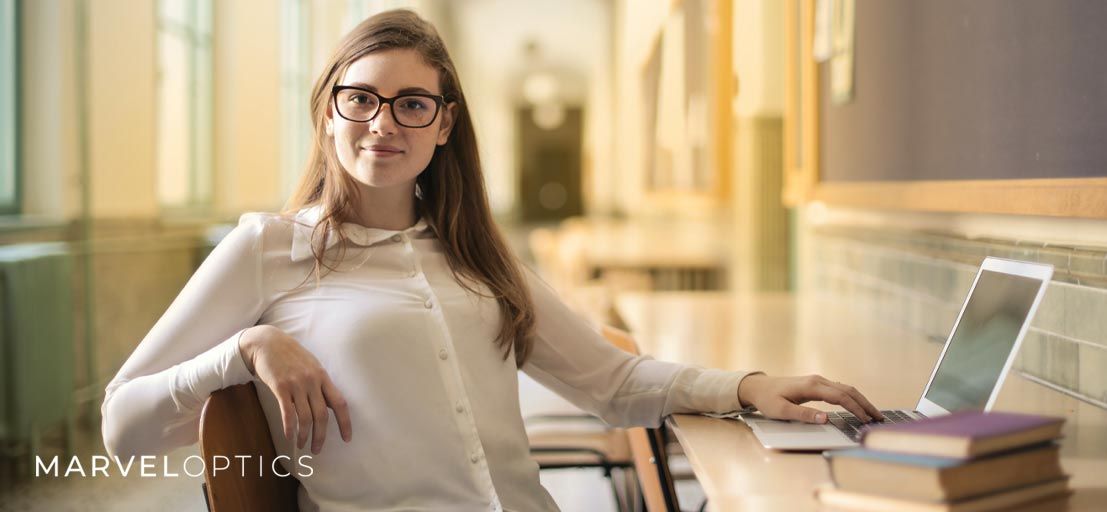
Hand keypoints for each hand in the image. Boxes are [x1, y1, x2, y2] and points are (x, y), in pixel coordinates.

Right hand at [238, 325, 352, 453]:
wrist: (268, 342)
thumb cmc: (291, 355)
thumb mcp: (312, 366)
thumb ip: (321, 384)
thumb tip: (331, 405)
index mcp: (323, 377)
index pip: (340, 403)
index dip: (345, 423)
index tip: (347, 438)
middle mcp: (312, 381)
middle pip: (322, 415)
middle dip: (321, 436)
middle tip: (317, 450)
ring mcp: (296, 384)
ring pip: (305, 417)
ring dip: (304, 435)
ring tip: (302, 446)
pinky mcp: (280, 387)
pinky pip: (288, 413)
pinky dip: (290, 428)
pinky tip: (289, 437)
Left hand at [736, 373, 883, 423]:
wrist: (758, 387)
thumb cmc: (768, 399)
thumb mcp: (781, 411)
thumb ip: (803, 415)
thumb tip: (825, 418)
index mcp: (811, 386)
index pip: (840, 397)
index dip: (855, 408)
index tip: (866, 420)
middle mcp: (817, 381)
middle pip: (848, 390)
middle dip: (865, 404)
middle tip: (879, 418)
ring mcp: (818, 381)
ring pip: (846, 389)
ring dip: (861, 400)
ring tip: (873, 414)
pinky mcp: (816, 385)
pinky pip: (839, 389)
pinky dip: (852, 397)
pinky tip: (858, 406)